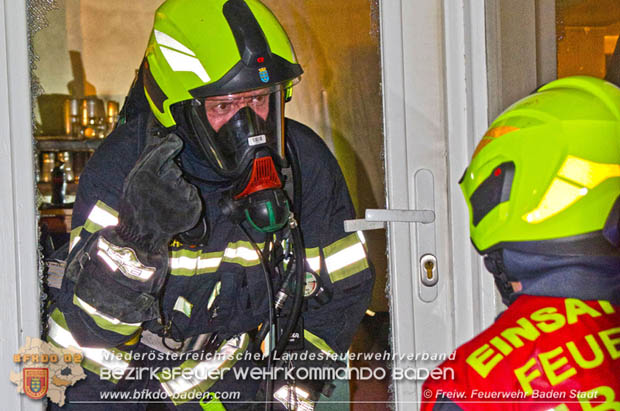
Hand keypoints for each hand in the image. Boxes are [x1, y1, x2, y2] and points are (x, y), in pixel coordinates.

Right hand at [116, 133, 201, 251]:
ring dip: (177, 187)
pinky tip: (174, 207)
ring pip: (184, 181)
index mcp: (147, 174)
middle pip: (174, 168)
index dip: (171, 144)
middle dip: (169, 174)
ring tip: (164, 201)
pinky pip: (192, 193)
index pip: (165, 150)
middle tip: (158, 189)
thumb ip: (146, 158)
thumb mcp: (132, 180)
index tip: (175, 141)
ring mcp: (181, 195)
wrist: (141, 235)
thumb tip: (158, 138)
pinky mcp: (193, 206)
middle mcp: (165, 182)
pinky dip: (186, 198)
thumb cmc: (135, 206)